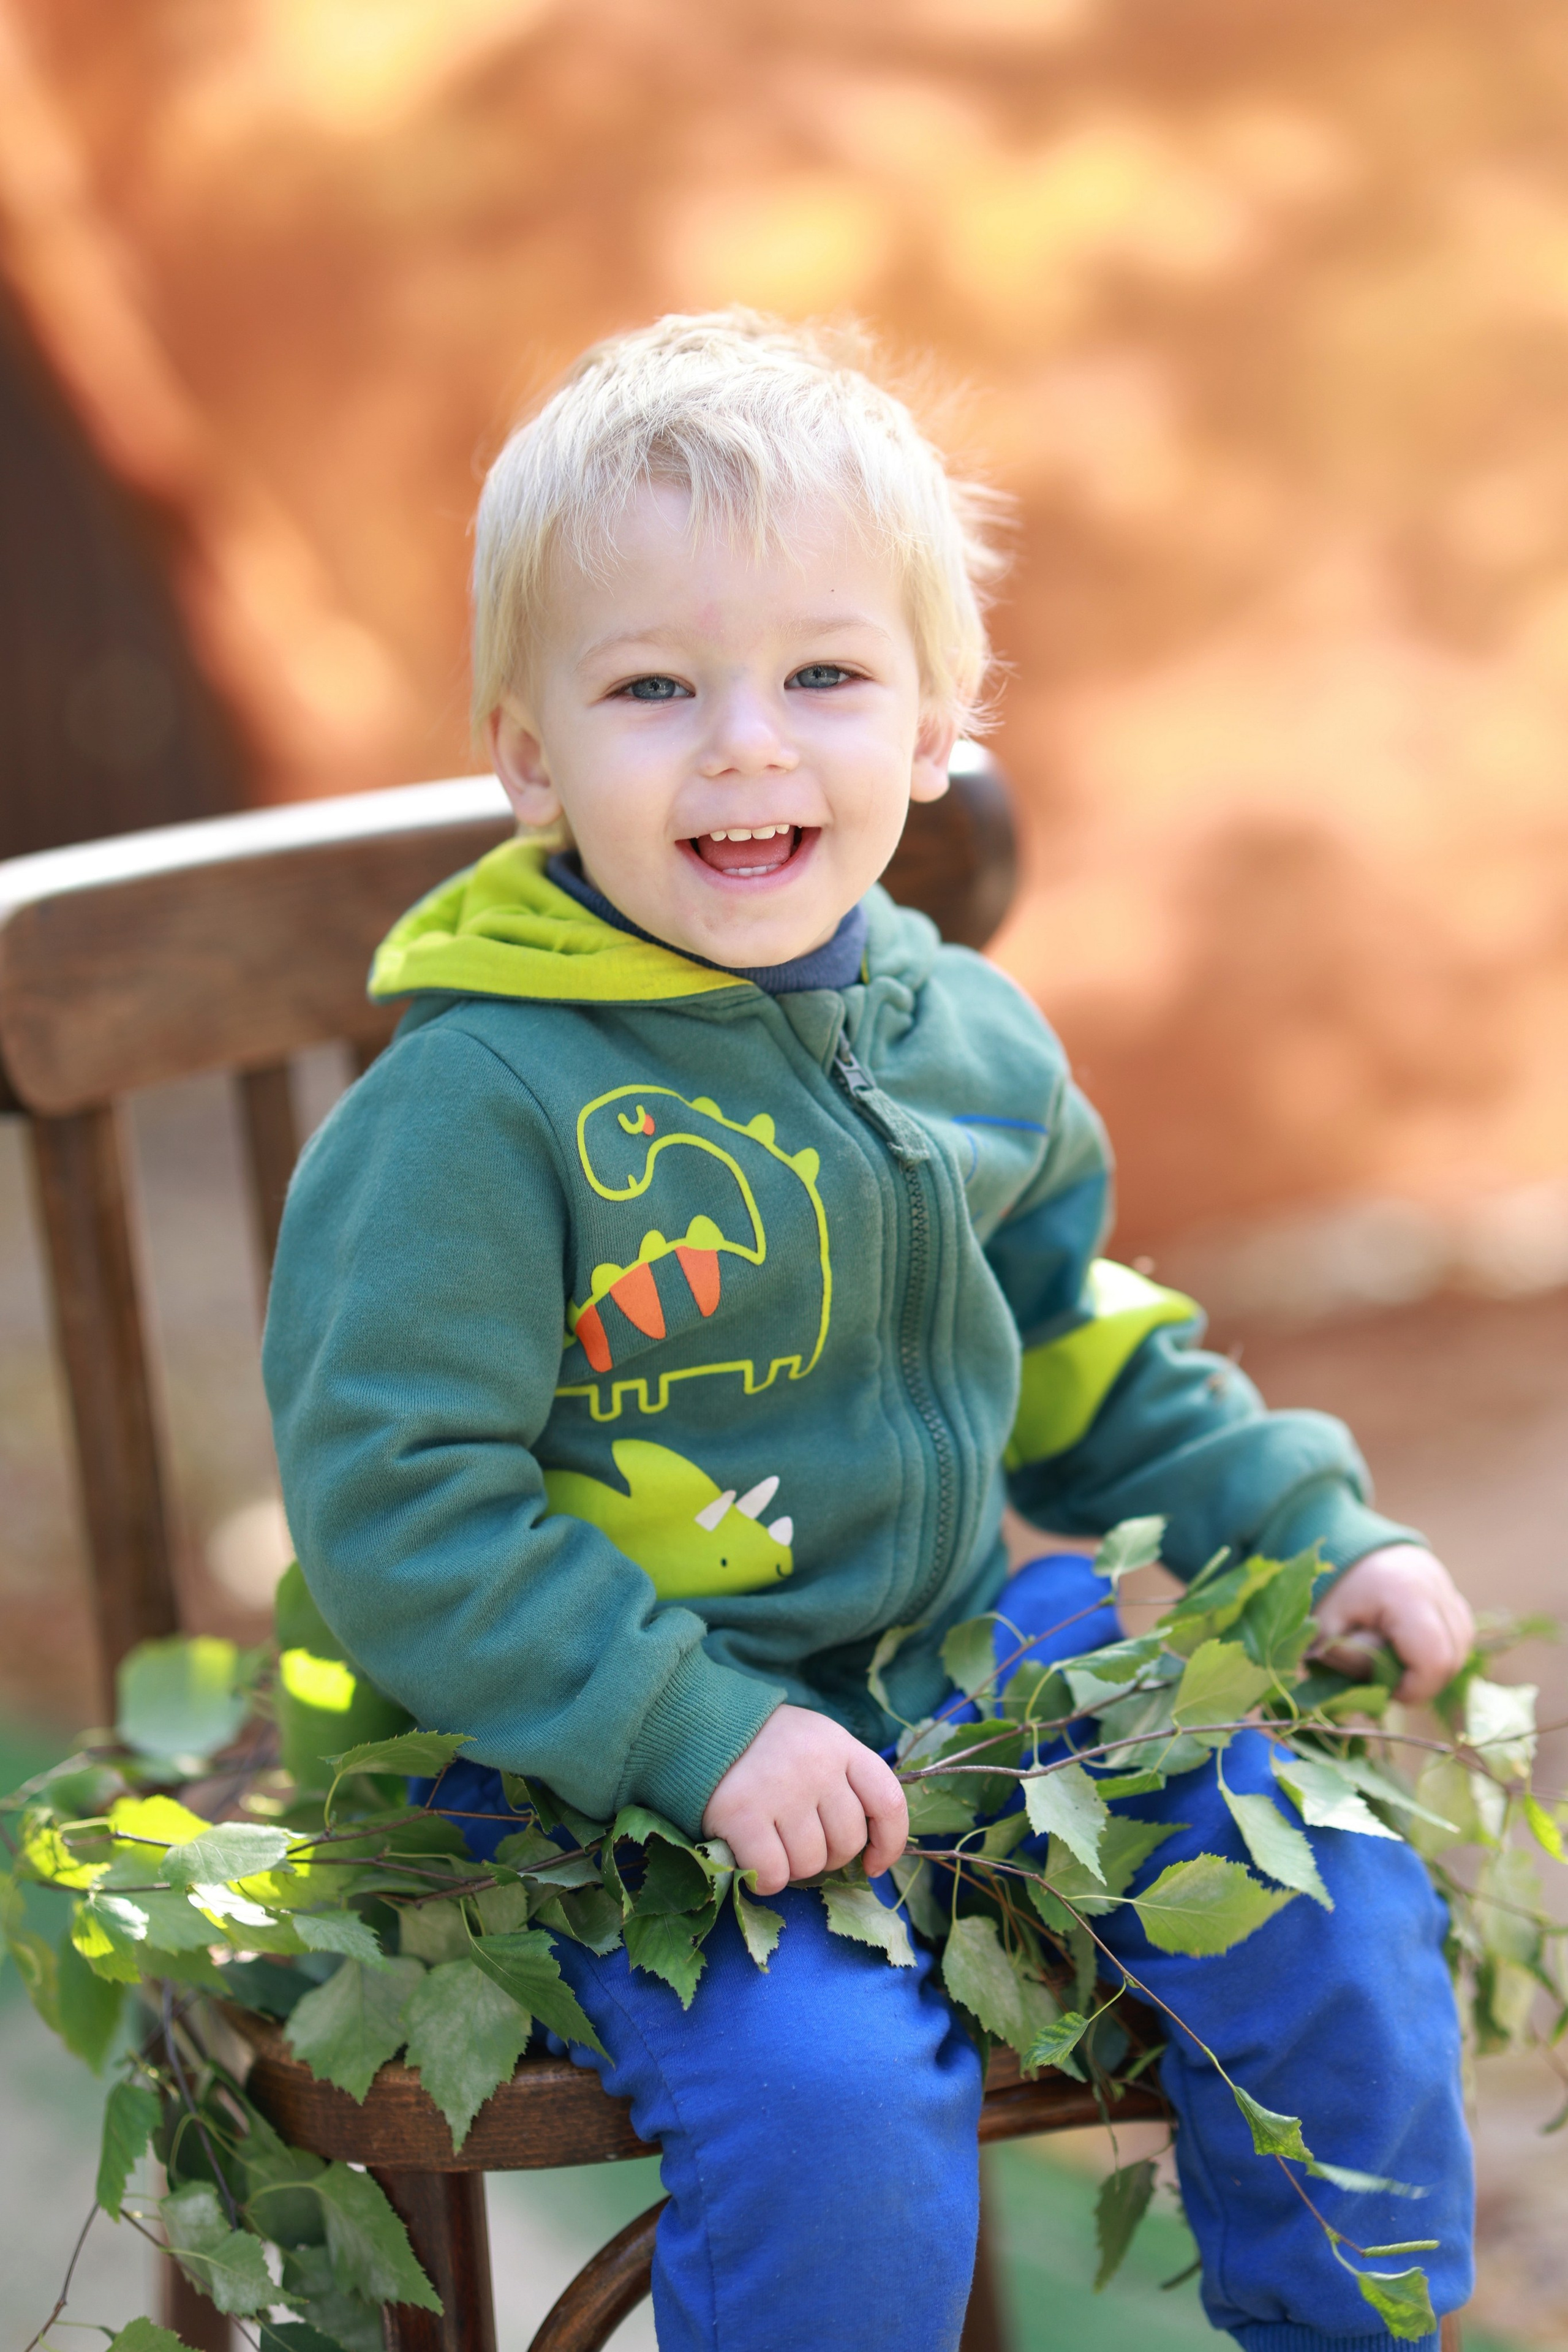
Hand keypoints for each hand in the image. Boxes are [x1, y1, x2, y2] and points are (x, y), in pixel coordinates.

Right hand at [702, 1704, 908, 1896]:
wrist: (697, 1722)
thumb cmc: (762, 1744)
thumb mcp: (814, 1742)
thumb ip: (843, 1781)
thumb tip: (868, 1848)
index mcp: (840, 1746)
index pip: (888, 1803)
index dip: (889, 1844)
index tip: (872, 1864)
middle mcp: (817, 1766)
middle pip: (847, 1842)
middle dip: (826, 1855)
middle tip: (796, 1838)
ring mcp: (781, 1789)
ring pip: (810, 1864)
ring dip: (792, 1866)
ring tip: (769, 1839)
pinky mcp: (743, 1814)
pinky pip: (773, 1874)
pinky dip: (764, 1878)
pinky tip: (749, 1855)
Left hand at [1314, 1544, 1474, 1705]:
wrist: (1342, 1541)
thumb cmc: (1330, 1587)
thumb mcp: (1325, 1626)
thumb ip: (1352, 1659)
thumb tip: (1384, 1687)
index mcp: (1405, 1594)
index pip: (1434, 1659)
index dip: (1414, 1689)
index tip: (1386, 1691)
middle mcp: (1436, 1588)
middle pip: (1452, 1657)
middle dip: (1422, 1682)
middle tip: (1387, 1680)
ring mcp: (1448, 1588)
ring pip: (1461, 1647)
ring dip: (1433, 1667)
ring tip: (1395, 1662)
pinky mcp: (1451, 1593)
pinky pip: (1459, 1633)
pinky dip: (1440, 1649)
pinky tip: (1409, 1647)